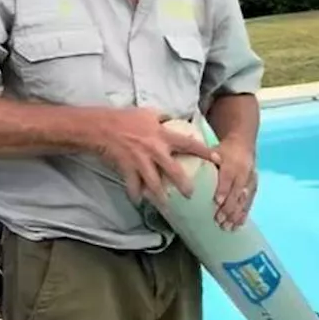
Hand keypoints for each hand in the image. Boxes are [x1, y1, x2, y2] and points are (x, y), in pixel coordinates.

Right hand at [94, 107, 219, 206]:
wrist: (100, 126)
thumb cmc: (125, 118)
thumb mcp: (148, 113)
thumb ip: (163, 117)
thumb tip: (173, 118)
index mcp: (162, 135)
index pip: (189, 143)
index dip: (204, 151)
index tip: (217, 160)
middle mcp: (154, 150)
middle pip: (174, 170)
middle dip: (184, 184)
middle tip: (192, 195)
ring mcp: (140, 162)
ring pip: (154, 184)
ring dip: (160, 197)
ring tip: (167, 206)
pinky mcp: (126, 169)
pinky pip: (133, 186)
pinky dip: (135, 195)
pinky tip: (138, 201)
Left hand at [213, 138, 256, 230]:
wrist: (242, 144)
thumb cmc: (223, 150)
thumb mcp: (214, 150)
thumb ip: (204, 160)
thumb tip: (188, 168)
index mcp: (232, 162)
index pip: (228, 176)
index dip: (224, 189)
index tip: (217, 202)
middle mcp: (243, 172)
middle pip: (237, 192)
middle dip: (229, 207)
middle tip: (219, 220)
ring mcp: (250, 180)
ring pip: (245, 199)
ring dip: (236, 214)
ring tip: (228, 227)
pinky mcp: (253, 187)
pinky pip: (250, 202)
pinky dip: (244, 214)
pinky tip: (238, 225)